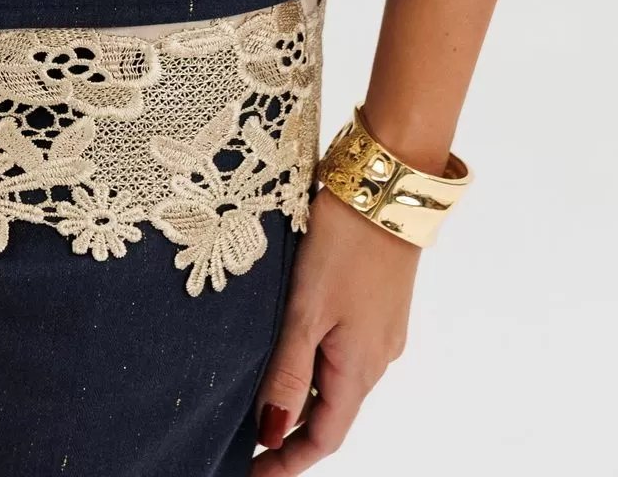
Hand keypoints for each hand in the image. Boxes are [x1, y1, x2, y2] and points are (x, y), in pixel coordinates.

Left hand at [251, 185, 417, 466]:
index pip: (325, 437)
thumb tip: (274, 433)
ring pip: (337, 381)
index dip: (289, 460)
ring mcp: (380, 330)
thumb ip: (288, 372)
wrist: (384, 184)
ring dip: (303, 397)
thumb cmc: (345, 241)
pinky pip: (344, 351)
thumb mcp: (306, 309)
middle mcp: (377, 357)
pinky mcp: (377, 304)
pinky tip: (290, 348)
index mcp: (360, 367)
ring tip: (259, 398)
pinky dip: (316, 363)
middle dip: (293, 433)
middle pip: (332, 414)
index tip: (253, 474)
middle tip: (247, 442)